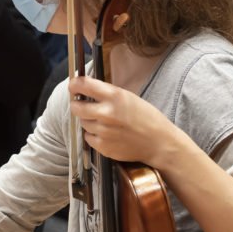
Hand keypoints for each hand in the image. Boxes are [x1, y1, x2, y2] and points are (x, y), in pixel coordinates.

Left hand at [68, 76, 190, 170]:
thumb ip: (106, 92)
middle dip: (78, 105)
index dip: (74, 85)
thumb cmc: (146, 118)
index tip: (73, 87)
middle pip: (75, 107)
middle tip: (84, 105)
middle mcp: (106, 113)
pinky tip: (108, 134)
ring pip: (82, 123)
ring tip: (106, 122)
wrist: (159, 142)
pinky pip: (88, 137)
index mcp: (114, 96)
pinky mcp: (103, 146)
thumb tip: (83, 87)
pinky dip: (94, 135)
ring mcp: (103, 131)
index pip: (82, 85)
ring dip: (89, 121)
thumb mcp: (128, 97)